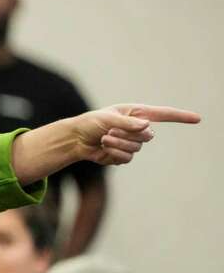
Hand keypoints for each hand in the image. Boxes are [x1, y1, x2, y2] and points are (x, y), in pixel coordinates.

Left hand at [74, 104, 200, 164]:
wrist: (75, 139)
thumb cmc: (90, 123)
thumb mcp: (107, 119)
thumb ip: (126, 123)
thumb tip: (146, 126)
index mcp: (136, 113)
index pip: (163, 115)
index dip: (180, 117)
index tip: (197, 119)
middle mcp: (137, 128)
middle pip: (148, 136)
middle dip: (127, 135)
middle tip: (108, 131)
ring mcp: (131, 143)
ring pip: (136, 149)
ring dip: (118, 144)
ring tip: (103, 139)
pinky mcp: (123, 155)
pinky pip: (126, 158)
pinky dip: (114, 154)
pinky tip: (103, 149)